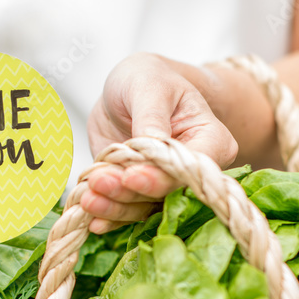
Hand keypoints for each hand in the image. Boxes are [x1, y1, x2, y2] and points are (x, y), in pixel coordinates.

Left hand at [84, 53, 237, 233]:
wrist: (128, 90)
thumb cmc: (149, 79)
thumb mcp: (149, 86)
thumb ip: (151, 116)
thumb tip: (150, 145)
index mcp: (211, 141)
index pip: (189, 168)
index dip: (160, 176)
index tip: (130, 175)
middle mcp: (192, 171)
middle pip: (166, 193)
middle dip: (130, 192)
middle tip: (99, 182)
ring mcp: (164, 184)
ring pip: (144, 207)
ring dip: (114, 208)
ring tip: (88, 198)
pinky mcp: (140, 193)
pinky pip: (127, 211)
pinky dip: (108, 216)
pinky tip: (91, 218)